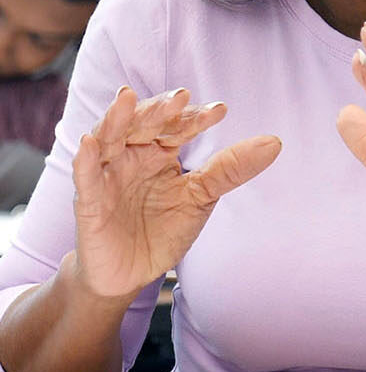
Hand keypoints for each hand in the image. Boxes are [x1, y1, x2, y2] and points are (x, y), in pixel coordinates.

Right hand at [73, 86, 280, 299]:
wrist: (130, 274)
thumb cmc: (162, 228)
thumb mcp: (201, 197)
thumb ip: (231, 169)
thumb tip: (275, 142)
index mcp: (161, 151)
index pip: (179, 126)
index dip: (197, 118)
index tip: (220, 110)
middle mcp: (133, 155)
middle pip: (143, 123)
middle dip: (160, 109)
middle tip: (181, 97)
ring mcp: (108, 175)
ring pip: (109, 138)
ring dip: (117, 118)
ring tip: (126, 97)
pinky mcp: (89, 201)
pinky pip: (85, 177)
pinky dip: (86, 159)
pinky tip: (90, 142)